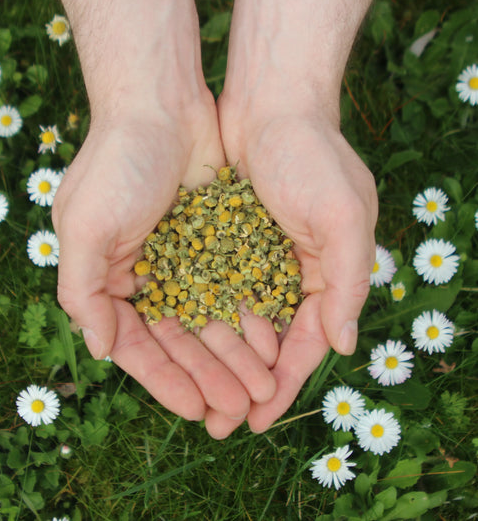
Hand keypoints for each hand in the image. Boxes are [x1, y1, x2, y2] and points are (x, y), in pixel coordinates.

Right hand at [52, 99, 276, 425]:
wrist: (160, 105)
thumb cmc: (118, 162)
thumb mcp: (84, 224)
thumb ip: (82, 290)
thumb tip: (99, 350)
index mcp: (110, 281)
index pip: (139, 348)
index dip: (167, 383)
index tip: (196, 412)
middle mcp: (147, 277)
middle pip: (181, 342)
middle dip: (209, 377)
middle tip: (238, 412)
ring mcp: (184, 261)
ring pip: (212, 321)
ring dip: (234, 356)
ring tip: (260, 389)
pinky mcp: (217, 242)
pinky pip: (235, 288)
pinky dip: (249, 316)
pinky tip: (270, 343)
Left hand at [216, 106, 377, 433]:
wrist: (271, 104)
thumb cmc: (313, 157)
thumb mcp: (343, 217)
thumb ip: (348, 281)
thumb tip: (344, 344)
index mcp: (324, 276)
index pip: (304, 345)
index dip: (282, 385)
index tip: (257, 420)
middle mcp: (288, 275)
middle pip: (264, 343)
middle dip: (242, 382)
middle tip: (218, 423)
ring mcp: (252, 259)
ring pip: (233, 322)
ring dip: (216, 359)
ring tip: (194, 397)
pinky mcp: (221, 240)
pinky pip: (208, 288)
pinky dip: (197, 317)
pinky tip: (179, 345)